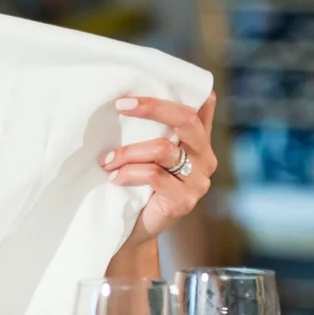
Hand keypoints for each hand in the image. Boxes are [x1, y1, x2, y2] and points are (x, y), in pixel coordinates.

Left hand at [104, 92, 217, 245]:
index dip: (181, 93)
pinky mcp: (185, 200)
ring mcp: (198, 181)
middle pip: (185, 120)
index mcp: (199, 142)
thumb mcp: (147, 155)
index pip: (200, 107)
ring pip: (163, 149)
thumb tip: (126, 98)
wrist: (137, 229)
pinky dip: (128, 173)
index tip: (145, 85)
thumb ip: (150, 131)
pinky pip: (153, 175)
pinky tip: (114, 178)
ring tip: (107, 160)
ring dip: (128, 151)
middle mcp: (206, 158)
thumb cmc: (140, 186)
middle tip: (120, 105)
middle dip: (151, 108)